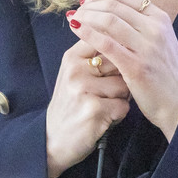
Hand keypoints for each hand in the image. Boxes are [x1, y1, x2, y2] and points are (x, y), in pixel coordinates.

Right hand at [45, 39, 131, 177]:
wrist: (53, 140)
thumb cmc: (71, 106)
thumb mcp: (73, 75)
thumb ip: (93, 56)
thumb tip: (122, 37)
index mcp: (71, 57)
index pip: (105, 38)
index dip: (118, 51)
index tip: (117, 65)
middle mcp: (75, 69)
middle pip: (120, 63)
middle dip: (121, 79)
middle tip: (106, 94)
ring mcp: (83, 89)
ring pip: (125, 86)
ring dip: (121, 100)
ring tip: (104, 107)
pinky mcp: (94, 108)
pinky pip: (123, 106)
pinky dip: (118, 115)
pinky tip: (103, 119)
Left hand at [67, 0, 177, 139]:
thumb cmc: (163, 71)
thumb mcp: (158, 40)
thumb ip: (138, 24)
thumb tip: (107, 9)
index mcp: (160, 18)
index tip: (86, 1)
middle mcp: (155, 29)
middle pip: (114, 5)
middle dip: (89, 6)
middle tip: (76, 11)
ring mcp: (147, 47)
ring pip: (108, 20)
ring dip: (86, 17)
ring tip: (74, 20)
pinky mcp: (135, 66)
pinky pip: (106, 43)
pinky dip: (87, 33)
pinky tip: (76, 30)